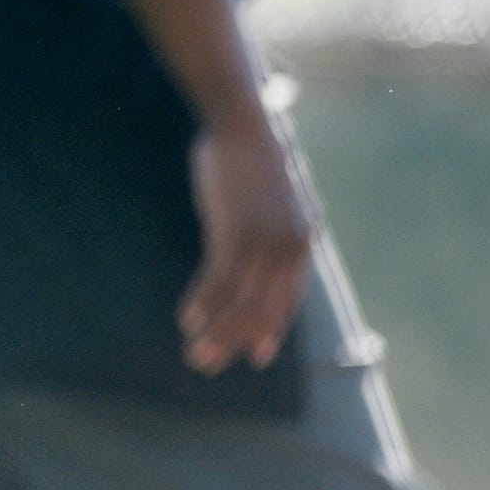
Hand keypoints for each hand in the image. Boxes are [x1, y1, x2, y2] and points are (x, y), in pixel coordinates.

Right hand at [179, 111, 316, 373]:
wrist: (244, 125)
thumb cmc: (252, 159)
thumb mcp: (271, 201)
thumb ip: (267, 231)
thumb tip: (252, 251)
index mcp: (302, 242)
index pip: (287, 301)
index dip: (270, 331)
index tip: (255, 357)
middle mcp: (288, 248)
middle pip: (261, 309)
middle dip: (234, 340)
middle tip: (209, 364)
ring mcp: (262, 240)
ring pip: (239, 301)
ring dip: (215, 331)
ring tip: (194, 353)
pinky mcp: (234, 230)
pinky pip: (218, 278)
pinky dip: (203, 302)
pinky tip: (187, 320)